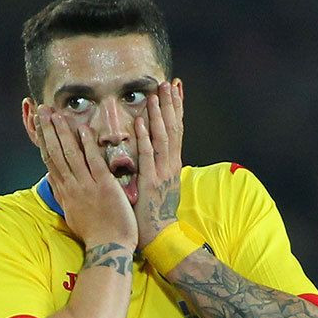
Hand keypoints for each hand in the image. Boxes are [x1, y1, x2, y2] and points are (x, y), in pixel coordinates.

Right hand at [35, 105, 136, 250]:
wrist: (109, 247)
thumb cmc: (95, 233)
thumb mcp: (73, 214)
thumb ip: (63, 195)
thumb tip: (54, 181)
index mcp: (65, 192)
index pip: (50, 160)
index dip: (43, 140)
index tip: (39, 124)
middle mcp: (71, 186)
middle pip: (55, 153)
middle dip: (48, 130)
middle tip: (42, 110)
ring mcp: (86, 185)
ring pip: (70, 154)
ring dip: (62, 132)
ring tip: (56, 113)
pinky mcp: (103, 186)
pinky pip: (93, 161)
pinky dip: (87, 145)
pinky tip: (82, 129)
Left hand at [134, 81, 183, 249]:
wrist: (161, 236)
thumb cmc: (156, 212)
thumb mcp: (160, 184)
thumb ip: (157, 165)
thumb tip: (153, 149)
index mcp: (172, 164)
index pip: (177, 130)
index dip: (176, 108)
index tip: (176, 89)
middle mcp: (170, 165)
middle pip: (174, 128)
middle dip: (171, 104)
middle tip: (169, 82)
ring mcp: (162, 172)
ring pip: (163, 137)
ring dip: (159, 114)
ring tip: (157, 94)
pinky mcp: (150, 182)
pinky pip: (147, 155)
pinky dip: (144, 137)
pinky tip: (140, 121)